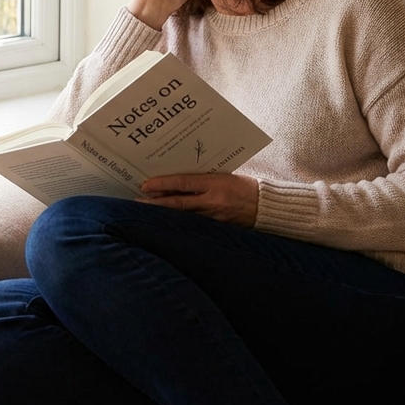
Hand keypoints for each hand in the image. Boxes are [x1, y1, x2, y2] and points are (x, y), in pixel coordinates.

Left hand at [138, 173, 259, 227]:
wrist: (267, 206)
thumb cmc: (245, 187)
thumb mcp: (224, 176)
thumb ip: (203, 180)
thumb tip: (179, 182)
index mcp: (215, 183)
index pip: (183, 183)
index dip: (162, 185)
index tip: (145, 185)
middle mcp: (213, 201)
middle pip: (178, 203)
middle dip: (156, 203)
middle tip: (138, 201)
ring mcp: (214, 217)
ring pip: (183, 217)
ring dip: (165, 214)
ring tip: (147, 213)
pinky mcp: (217, 228)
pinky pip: (194, 225)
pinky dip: (180, 223)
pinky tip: (168, 224)